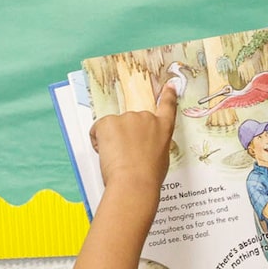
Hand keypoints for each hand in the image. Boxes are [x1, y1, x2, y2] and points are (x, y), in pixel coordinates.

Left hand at [90, 79, 178, 202]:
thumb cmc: (148, 177)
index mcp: (162, 128)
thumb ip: (154, 146)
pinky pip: (97, 131)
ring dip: (112, 140)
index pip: (166, 107)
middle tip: (126, 155)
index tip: (169, 86)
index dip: (167, 96)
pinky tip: (107, 154)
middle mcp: (146, 118)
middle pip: (131, 122)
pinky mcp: (108, 122)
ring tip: (118, 158)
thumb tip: (145, 148)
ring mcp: (126, 118)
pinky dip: (98, 142)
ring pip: (113, 127)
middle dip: (125, 135)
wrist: (135, 182)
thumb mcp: (161, 159)